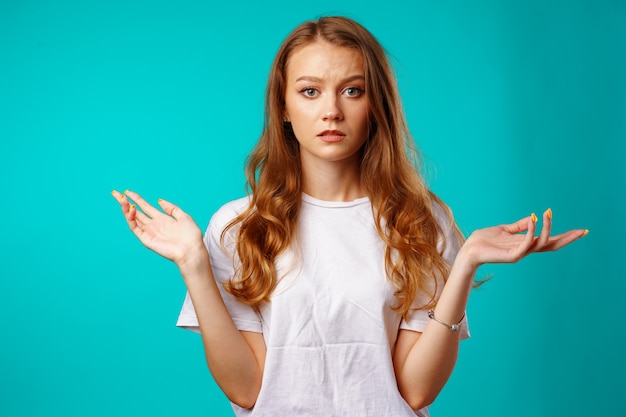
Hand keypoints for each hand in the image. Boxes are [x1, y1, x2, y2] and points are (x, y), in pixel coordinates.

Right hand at [111, 190, 204, 266]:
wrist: (191, 250)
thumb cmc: (190, 235)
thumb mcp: (183, 216)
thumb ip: (171, 208)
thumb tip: (159, 201)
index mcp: (162, 219)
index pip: (145, 207)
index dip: (137, 199)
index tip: (128, 191)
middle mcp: (153, 225)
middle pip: (136, 212)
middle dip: (125, 202)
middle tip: (115, 193)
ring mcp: (149, 232)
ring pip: (133, 218)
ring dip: (126, 208)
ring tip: (121, 198)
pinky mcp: (146, 239)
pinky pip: (135, 227)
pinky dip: (131, 218)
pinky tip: (131, 208)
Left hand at [459, 209, 586, 269]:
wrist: (469, 250)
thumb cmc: (484, 240)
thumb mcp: (504, 229)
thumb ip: (518, 226)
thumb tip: (532, 218)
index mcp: (525, 244)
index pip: (549, 240)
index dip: (564, 236)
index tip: (581, 231)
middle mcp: (525, 250)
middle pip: (552, 245)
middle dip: (567, 238)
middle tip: (582, 231)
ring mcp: (519, 253)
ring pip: (541, 242)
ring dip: (547, 228)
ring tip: (548, 214)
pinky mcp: (511, 256)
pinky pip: (525, 244)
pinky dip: (531, 232)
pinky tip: (533, 220)